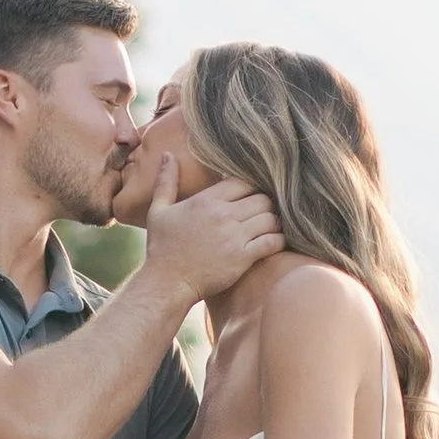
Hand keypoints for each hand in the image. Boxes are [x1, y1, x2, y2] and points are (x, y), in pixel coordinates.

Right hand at [138, 153, 281, 304]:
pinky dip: (279, 240)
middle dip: (265, 204)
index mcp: (207, 200)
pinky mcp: (243, 258)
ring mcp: (235, 237)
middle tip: (263, 213)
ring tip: (269, 227)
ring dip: (274, 222)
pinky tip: (274, 242)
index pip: (243, 182)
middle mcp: (224, 215)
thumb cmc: (161, 248)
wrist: (166, 283)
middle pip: (263, 198)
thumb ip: (166, 182)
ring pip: (271, 219)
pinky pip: (273, 242)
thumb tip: (168, 155)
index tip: (249, 197)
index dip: (250, 188)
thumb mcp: (158, 211)